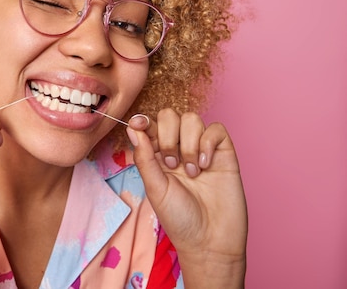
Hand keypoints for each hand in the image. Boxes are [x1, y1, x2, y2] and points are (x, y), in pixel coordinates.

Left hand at [126, 109, 246, 287]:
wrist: (210, 242)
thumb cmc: (179, 219)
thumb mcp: (155, 188)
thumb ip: (145, 158)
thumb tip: (133, 129)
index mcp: (157, 156)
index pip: (150, 126)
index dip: (143, 122)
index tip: (138, 125)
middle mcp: (179, 148)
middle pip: (171, 116)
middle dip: (168, 135)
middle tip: (171, 164)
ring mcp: (202, 150)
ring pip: (192, 119)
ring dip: (188, 143)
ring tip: (191, 172)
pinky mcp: (223, 154)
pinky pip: (216, 130)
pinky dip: (207, 143)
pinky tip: (205, 166)